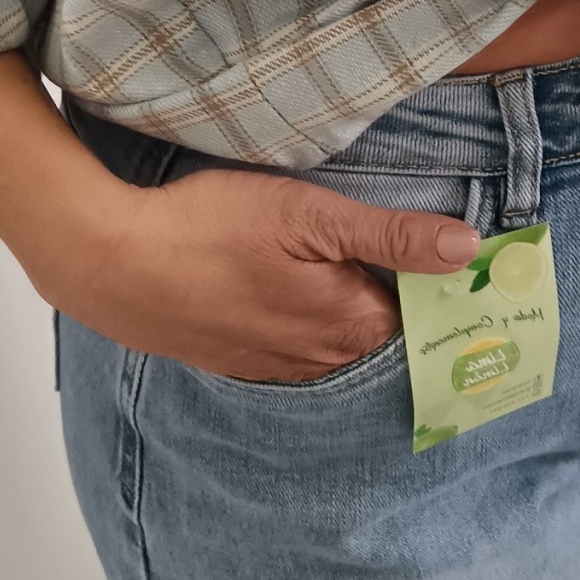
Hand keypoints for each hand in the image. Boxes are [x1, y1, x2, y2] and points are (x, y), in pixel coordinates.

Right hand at [47, 163, 479, 382]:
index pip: (425, 309)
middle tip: (396, 241)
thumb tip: (468, 250)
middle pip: (385, 326)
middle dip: (399, 290)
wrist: (110, 263)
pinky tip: (287, 283)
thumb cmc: (210, 229)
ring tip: (340, 257)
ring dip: (349, 304)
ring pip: (339, 336)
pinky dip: (306, 318)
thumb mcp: (309, 214)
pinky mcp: (241, 359)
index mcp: (351, 324)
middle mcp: (322, 359)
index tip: (448, 245)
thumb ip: (392, 236)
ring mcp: (278, 365)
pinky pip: (297, 343)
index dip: (438, 275)